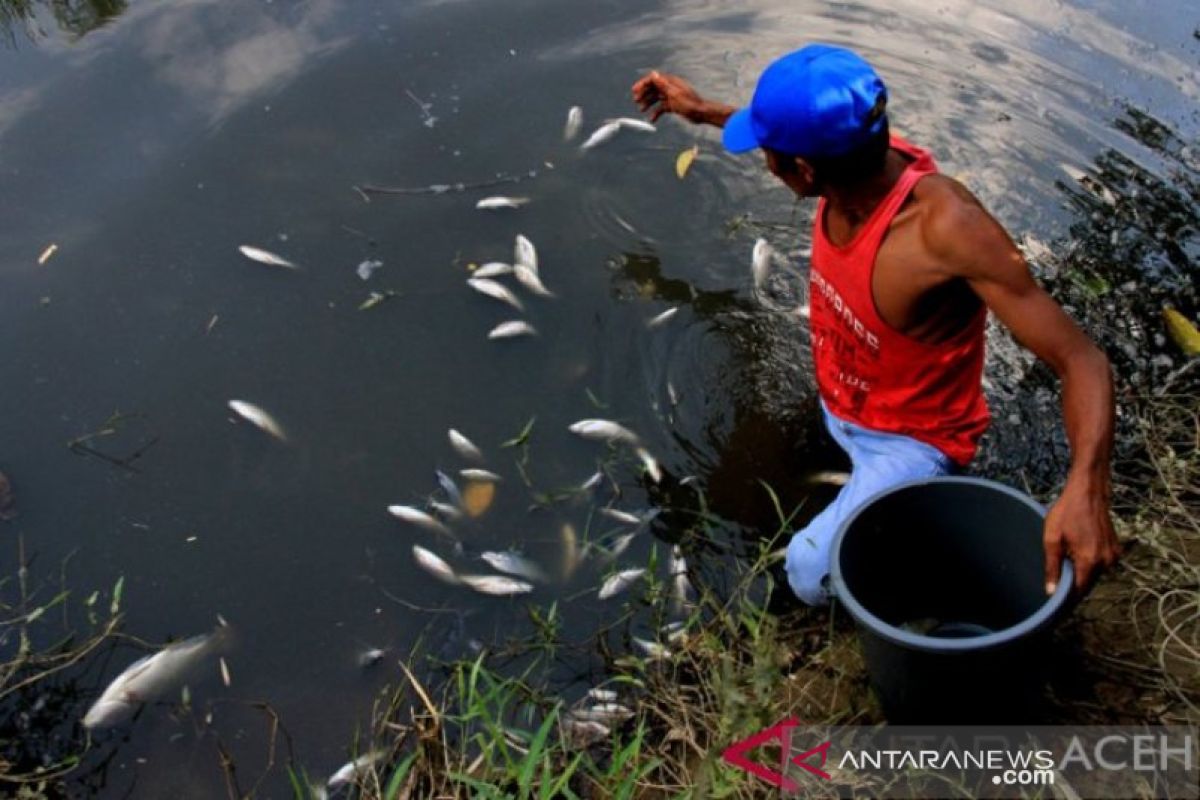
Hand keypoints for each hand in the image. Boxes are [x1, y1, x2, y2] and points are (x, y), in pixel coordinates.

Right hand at [631, 71, 714, 123]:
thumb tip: (654, 73)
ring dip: (648, 103)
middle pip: (653, 88)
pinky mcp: (672, 105)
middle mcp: (670, 88)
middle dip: (644, 94)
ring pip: (656, 98)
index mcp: (670, 82)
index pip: (653, 80)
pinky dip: (656, 113)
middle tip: (636, 100)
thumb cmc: (690, 103)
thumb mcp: (674, 94)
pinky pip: (661, 108)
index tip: (635, 90)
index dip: (643, 84)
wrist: (701, 114)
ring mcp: (671, 97)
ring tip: (641, 109)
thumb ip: (663, 84)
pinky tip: (652, 119)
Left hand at [1042, 472, 1120, 594]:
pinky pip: (1100, 564)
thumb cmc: (1067, 513)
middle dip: (1072, 584)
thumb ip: (1053, 567)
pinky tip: (1077, 549)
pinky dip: (1089, 562)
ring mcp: (1113, 555)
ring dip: (1081, 572)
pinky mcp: (1116, 549)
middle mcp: (1106, 561)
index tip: (1055, 606)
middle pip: (1087, 583)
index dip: (1066, 599)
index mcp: (1090, 561)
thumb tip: (1051, 592)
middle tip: (1055, 581)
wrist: (1088, 493)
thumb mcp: (1052, 539)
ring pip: (1094, 574)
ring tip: (1066, 557)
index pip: (1079, 591)